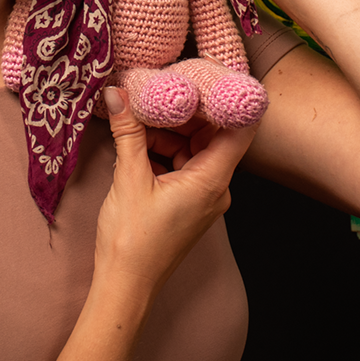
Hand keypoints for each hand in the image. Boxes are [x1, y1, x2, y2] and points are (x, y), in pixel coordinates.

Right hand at [94, 88, 255, 294]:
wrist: (125, 286)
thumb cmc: (133, 242)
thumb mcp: (129, 179)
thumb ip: (129, 132)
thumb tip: (119, 93)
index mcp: (213, 180)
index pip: (240, 128)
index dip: (231, 98)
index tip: (213, 74)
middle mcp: (216, 187)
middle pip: (213, 134)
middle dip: (187, 110)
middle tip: (163, 86)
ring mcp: (203, 195)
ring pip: (194, 147)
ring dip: (170, 129)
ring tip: (141, 112)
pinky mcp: (189, 201)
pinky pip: (183, 163)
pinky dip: (164, 148)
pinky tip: (139, 138)